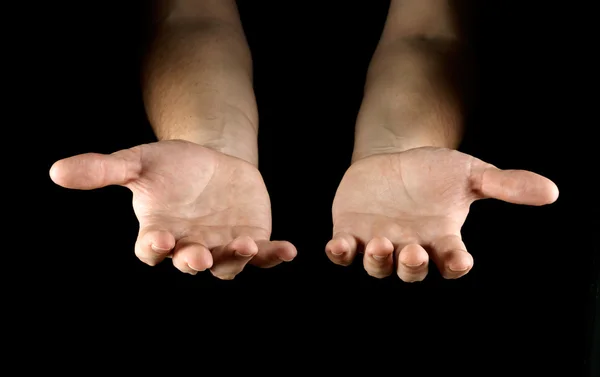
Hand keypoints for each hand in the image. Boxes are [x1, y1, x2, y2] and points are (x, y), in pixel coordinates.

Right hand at [50, 140, 295, 278]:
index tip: (160, 239)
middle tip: (199, 255)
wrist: (212, 160)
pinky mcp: (252, 239)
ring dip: (238, 259)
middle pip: (192, 263)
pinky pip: (264, 254)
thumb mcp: (139, 161)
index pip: (152, 250)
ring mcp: (223, 247)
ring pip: (229, 264)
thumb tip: (56, 171)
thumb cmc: (171, 166)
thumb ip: (103, 169)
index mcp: (160, 233)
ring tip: (246, 245)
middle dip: (195, 261)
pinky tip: (288, 250)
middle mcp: (191, 247)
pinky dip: (274, 255)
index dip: (154, 248)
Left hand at [326, 147, 557, 281]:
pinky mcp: (350, 233)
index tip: (461, 258)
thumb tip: (551, 191)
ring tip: (379, 244)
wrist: (394, 160)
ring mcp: (378, 242)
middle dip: (412, 266)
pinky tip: (338, 245)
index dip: (455, 264)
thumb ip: (505, 184)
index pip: (451, 262)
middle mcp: (410, 246)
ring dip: (378, 261)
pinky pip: (344, 254)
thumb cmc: (434, 172)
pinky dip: (340, 254)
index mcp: (440, 238)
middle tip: (412, 251)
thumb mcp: (469, 173)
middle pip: (411, 271)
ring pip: (377, 267)